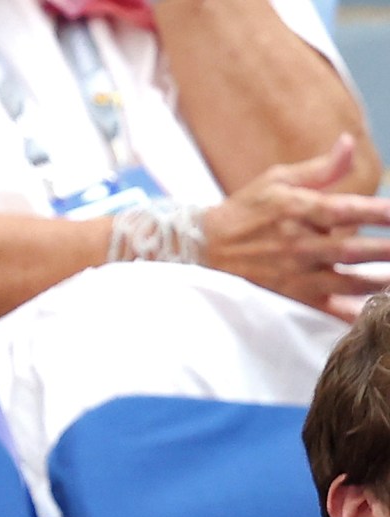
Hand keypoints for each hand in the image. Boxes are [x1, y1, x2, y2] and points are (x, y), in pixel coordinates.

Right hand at [201, 134, 389, 318]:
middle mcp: (299, 245)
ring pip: (347, 282)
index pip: (348, 211)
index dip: (379, 212)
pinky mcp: (290, 294)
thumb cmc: (245, 209)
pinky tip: (370, 310)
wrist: (205, 247)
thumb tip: (349, 143)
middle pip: (354, 251)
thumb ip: (320, 168)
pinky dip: (350, 313)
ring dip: (378, 281)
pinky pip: (326, 308)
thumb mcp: (278, 179)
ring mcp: (295, 274)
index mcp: (298, 211)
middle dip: (387, 250)